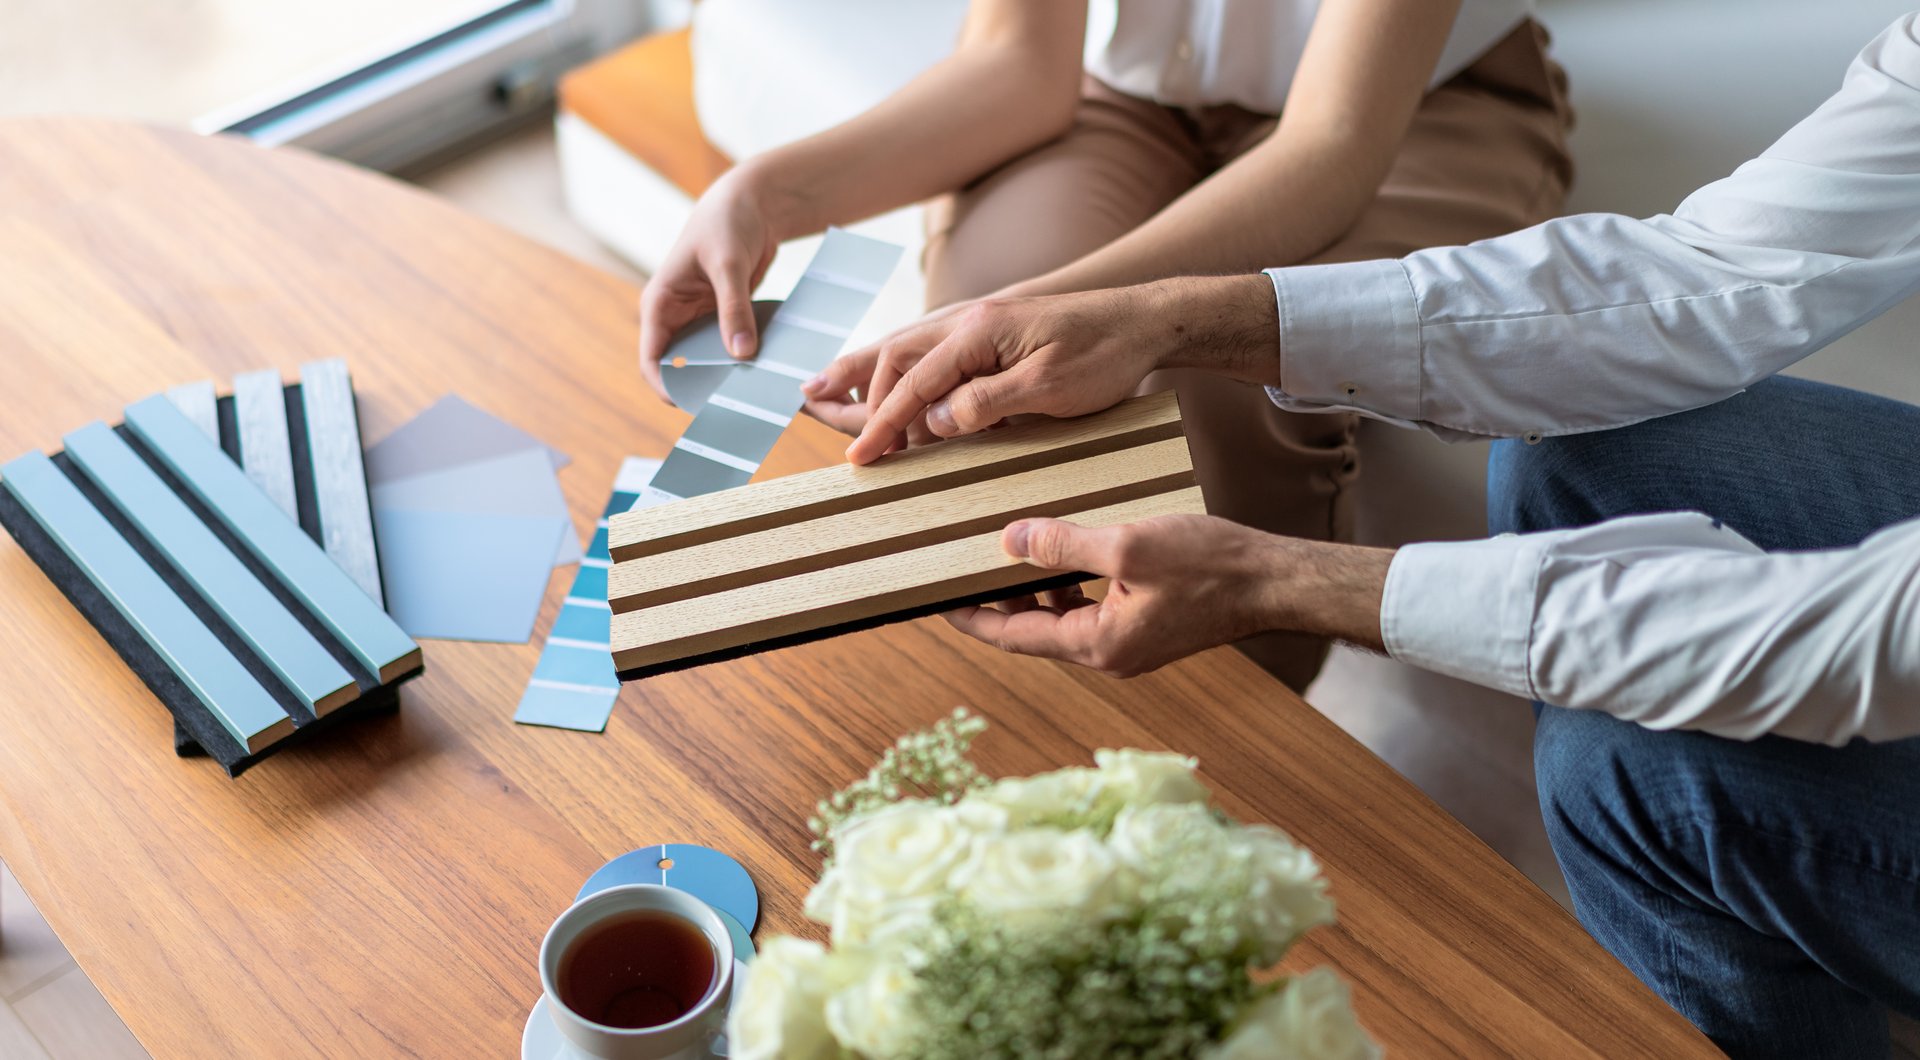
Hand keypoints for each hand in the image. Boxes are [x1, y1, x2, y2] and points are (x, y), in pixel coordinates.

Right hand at [637, 167, 785, 400]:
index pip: (652, 359)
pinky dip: (743, 358)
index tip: (694, 405)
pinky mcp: (724, 316)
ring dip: (726, 374)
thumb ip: (733, 308)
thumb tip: (740, 353)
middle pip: (680, 367)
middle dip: (702, 386)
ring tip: (751, 393)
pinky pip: (730, 346)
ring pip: (707, 360)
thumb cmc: (727, 222)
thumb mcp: (728, 264)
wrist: (752, 201)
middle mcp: (675, 315)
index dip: (666, 387)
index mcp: (660, 303)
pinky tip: (765, 371)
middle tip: (731, 405)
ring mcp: (700, 318)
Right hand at [801, 274, 1281, 463]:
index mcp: (978, 332)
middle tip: (838, 435)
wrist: (1147, 320)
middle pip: (895, 356)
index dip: (883, 423)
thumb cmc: (1105, 353)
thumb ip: (988, 402)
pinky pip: (931, 350)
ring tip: (825, 394)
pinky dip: (902, 369)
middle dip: (860, 395)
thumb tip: (934, 421)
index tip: (861, 458)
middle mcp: (970, 321)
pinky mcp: (993, 333)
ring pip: (907, 347)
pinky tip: (891, 383)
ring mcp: (980, 324)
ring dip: (868, 373)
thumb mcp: (1050, 386)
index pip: (913, 381)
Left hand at [946, 514, 1390, 675]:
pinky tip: (1066, 552)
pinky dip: (1070, 585)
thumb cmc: (1210, 565)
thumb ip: (1063, 545)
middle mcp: (1108, 655)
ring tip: (1006, 554)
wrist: (1274, 582)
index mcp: (1097, 646)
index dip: (971, 618)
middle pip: (1032, 631)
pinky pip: (1090, 610)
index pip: (1014, 636)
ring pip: (1062, 619)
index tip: (935, 601)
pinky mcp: (1146, 629)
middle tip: (960, 571)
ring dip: (1035, 590)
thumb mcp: (1126, 546)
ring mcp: (1128, 645)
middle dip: (997, 602)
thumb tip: (1009, 541)